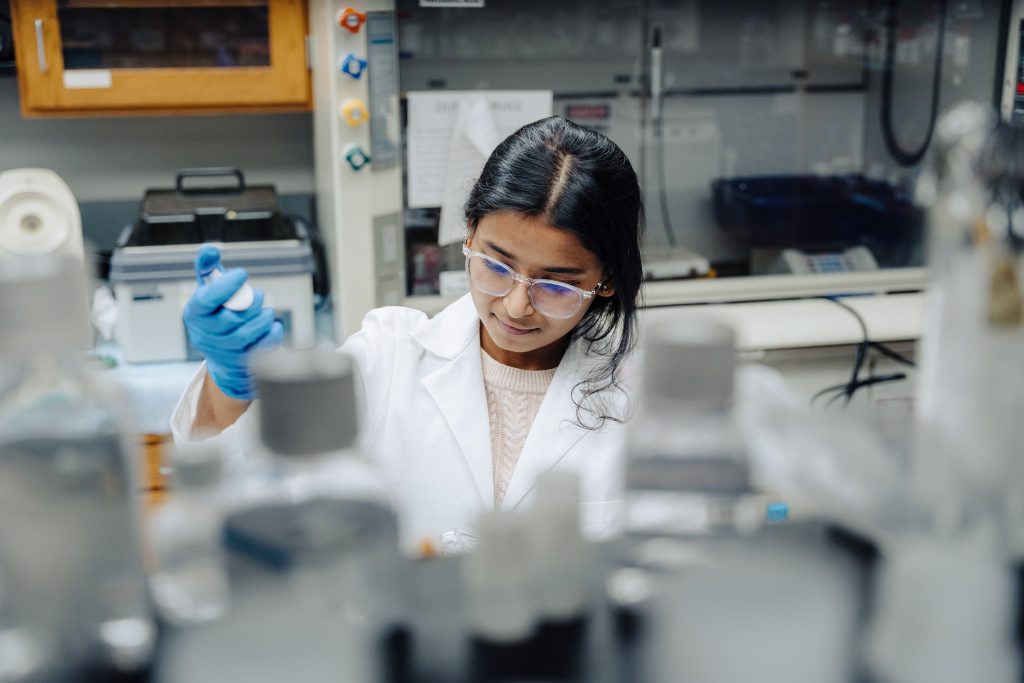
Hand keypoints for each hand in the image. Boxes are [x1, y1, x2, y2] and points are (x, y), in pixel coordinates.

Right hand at [183, 245, 283, 399]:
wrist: (222, 357)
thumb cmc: (215, 316)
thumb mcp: (207, 292)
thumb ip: (208, 269)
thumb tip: (210, 249)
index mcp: (195, 313)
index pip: (207, 299)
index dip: (226, 285)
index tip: (243, 273)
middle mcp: (205, 334)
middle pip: (232, 317)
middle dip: (253, 301)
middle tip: (259, 296)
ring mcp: (224, 350)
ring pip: (249, 332)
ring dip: (264, 316)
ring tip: (266, 310)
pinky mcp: (242, 362)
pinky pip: (264, 345)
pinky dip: (273, 332)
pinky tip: (272, 325)